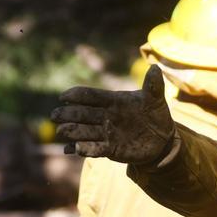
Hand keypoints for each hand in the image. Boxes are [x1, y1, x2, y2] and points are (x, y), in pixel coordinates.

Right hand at [50, 65, 176, 164]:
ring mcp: (106, 133)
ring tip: (61, 132)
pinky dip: (82, 149)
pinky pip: (94, 149)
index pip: (91, 96)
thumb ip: (153, 85)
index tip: (63, 96)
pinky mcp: (110, 149)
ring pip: (84, 131)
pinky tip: (71, 149)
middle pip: (82, 114)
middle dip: (68, 114)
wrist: (162, 140)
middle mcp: (105, 116)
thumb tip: (155, 67)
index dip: (76, 95)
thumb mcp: (156, 100)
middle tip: (55, 115)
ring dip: (72, 131)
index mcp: (112, 101)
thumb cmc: (156, 115)